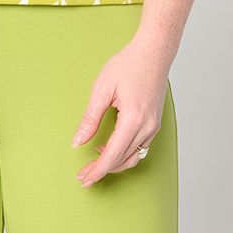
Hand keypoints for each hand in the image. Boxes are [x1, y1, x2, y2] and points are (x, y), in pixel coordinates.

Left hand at [71, 37, 170, 186]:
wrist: (153, 53)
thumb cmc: (129, 65)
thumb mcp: (102, 89)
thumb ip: (90, 119)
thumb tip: (78, 141)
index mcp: (133, 119)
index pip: (112, 155)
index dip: (97, 170)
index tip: (83, 179)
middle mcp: (147, 127)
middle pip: (122, 159)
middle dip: (101, 170)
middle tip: (83, 176)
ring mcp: (153, 126)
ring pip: (133, 157)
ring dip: (113, 165)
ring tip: (93, 166)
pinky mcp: (154, 124)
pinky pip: (139, 147)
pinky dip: (123, 154)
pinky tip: (107, 149)